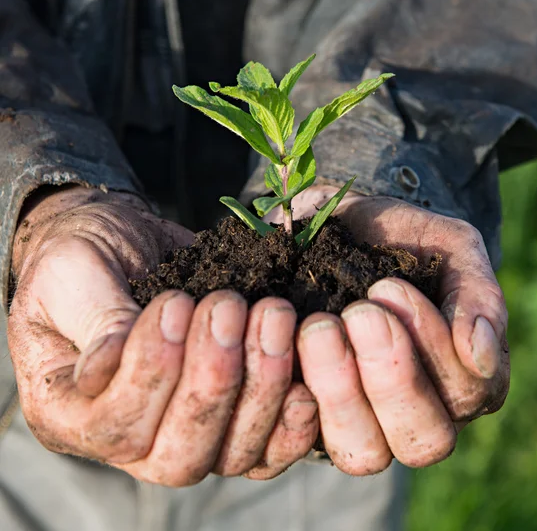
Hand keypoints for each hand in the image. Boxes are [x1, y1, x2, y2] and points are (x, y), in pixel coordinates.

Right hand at [8, 186, 317, 484]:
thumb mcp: (73, 271)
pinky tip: (305, 374)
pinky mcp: (232, 414)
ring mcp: (187, 431)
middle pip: (181, 456)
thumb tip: (113, 362)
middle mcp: (130, 439)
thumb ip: (95, 318)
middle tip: (228, 307)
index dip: (152, 372)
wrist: (123, 241)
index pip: (116, 427)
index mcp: (71, 412)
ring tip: (271, 314)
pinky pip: (268, 445)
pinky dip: (293, 418)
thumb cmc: (84, 257)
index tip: (175, 302)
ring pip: (232, 453)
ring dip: (262, 384)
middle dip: (214, 379)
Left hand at [273, 186, 508, 474]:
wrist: (338, 226)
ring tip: (319, 327)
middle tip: (359, 312)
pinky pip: (303, 439)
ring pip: (365, 453)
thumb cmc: (402, 240)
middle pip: (423, 442)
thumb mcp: (449, 247)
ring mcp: (363, 423)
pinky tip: (285, 346)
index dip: (430, 344)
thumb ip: (477, 294)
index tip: (387, 284)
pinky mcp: (310, 421)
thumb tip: (481, 355)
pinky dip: (292, 398)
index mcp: (462, 378)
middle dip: (391, 377)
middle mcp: (419, 414)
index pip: (466, 392)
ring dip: (341, 390)